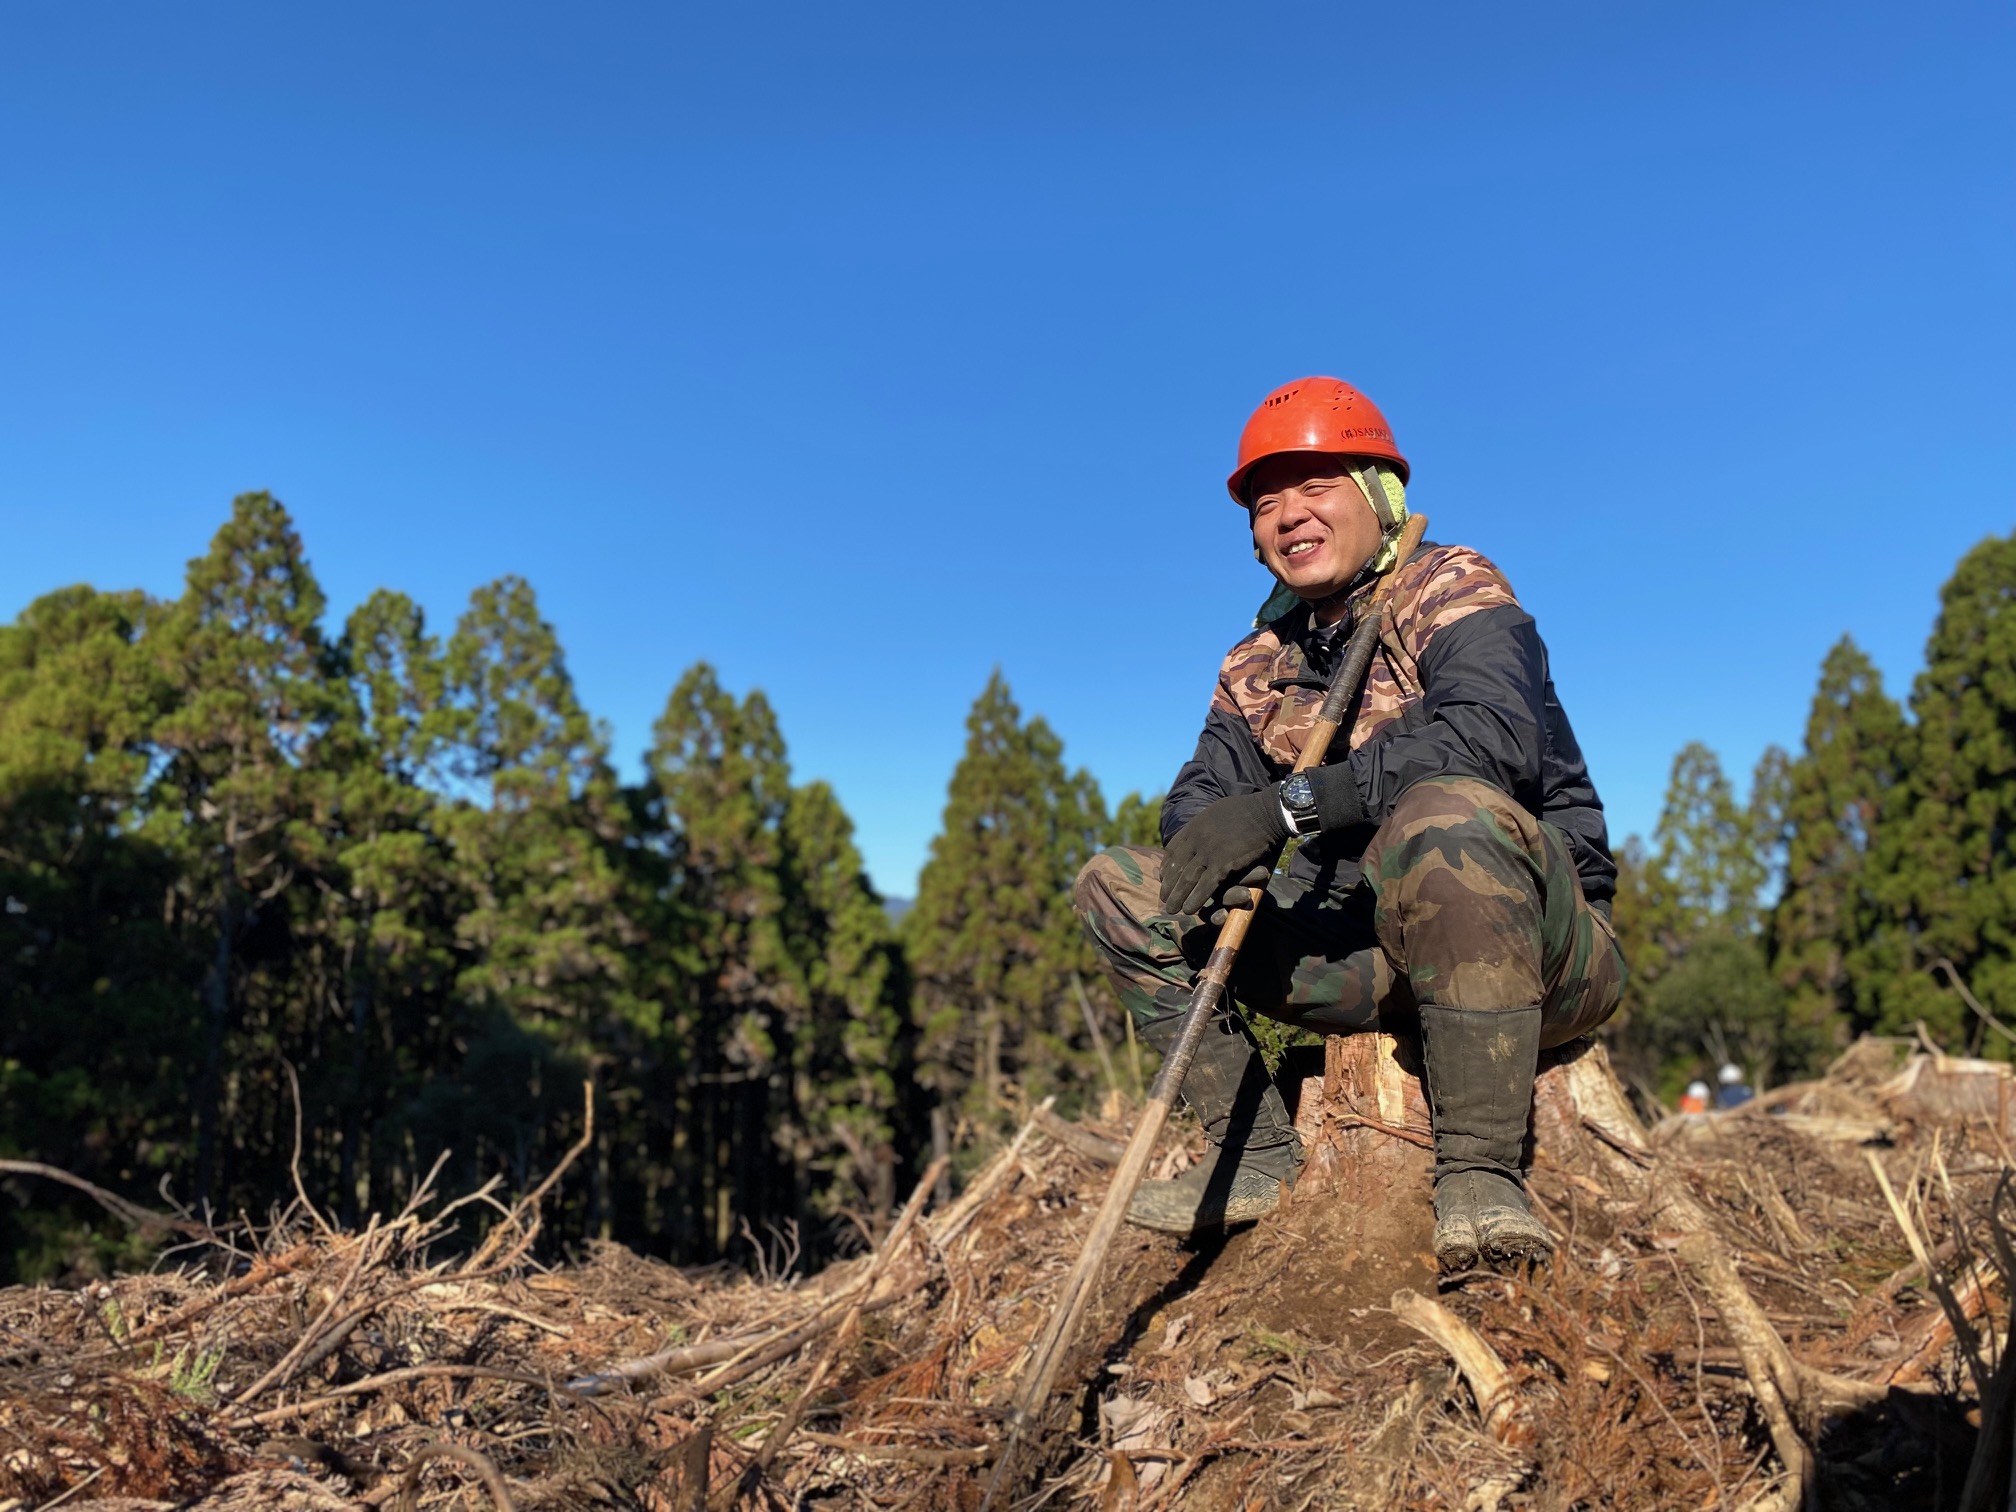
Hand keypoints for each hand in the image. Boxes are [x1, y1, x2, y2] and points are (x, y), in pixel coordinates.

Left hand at [1160, 788, 1287, 916]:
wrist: (1266, 812)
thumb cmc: (1247, 809)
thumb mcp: (1216, 811)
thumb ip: (1204, 824)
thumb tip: (1197, 831)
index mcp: (1194, 826)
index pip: (1172, 850)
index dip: (1166, 866)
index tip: (1162, 877)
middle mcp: (1196, 839)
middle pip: (1176, 867)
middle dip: (1168, 886)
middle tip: (1164, 899)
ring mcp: (1208, 852)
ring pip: (1187, 879)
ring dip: (1178, 897)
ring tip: (1172, 909)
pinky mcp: (1223, 864)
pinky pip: (1205, 886)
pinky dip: (1196, 900)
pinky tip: (1190, 909)